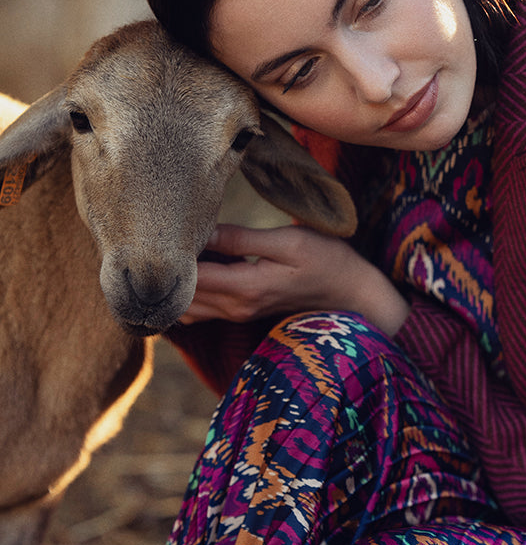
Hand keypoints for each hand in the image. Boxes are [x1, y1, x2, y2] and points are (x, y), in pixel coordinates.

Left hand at [180, 223, 410, 336]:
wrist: (353, 294)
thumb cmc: (327, 261)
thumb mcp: (288, 241)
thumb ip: (240, 239)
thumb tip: (201, 232)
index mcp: (245, 287)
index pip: (188, 279)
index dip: (167, 258)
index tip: (158, 231)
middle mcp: (235, 307)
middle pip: (179, 296)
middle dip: (164, 272)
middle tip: (154, 237)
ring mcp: (237, 313)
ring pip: (186, 305)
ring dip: (175, 284)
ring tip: (172, 250)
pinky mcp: (241, 311)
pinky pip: (200, 307)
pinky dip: (189, 290)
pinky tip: (194, 264)